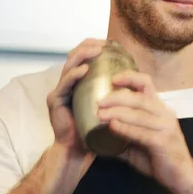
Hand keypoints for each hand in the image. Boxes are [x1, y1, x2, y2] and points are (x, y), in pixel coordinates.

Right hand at [46, 38, 105, 162]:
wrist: (78, 151)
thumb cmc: (94, 130)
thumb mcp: (107, 106)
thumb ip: (114, 92)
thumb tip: (137, 79)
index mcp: (78, 83)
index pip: (84, 58)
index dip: (95, 46)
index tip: (111, 43)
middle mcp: (67, 83)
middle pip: (75, 56)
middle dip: (89, 46)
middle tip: (104, 43)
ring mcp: (59, 90)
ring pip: (69, 65)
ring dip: (83, 55)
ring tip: (97, 50)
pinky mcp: (55, 100)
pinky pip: (65, 84)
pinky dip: (75, 75)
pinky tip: (85, 70)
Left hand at [96, 71, 192, 188]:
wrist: (182, 178)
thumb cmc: (161, 158)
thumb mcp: (140, 143)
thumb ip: (123, 135)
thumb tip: (97, 135)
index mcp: (160, 110)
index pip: (146, 84)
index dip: (129, 77)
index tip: (112, 79)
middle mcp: (165, 114)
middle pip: (139, 97)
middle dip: (116, 98)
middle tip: (98, 102)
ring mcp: (166, 127)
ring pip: (139, 113)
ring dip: (117, 112)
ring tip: (100, 114)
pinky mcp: (163, 142)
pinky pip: (141, 132)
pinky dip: (125, 128)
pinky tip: (112, 126)